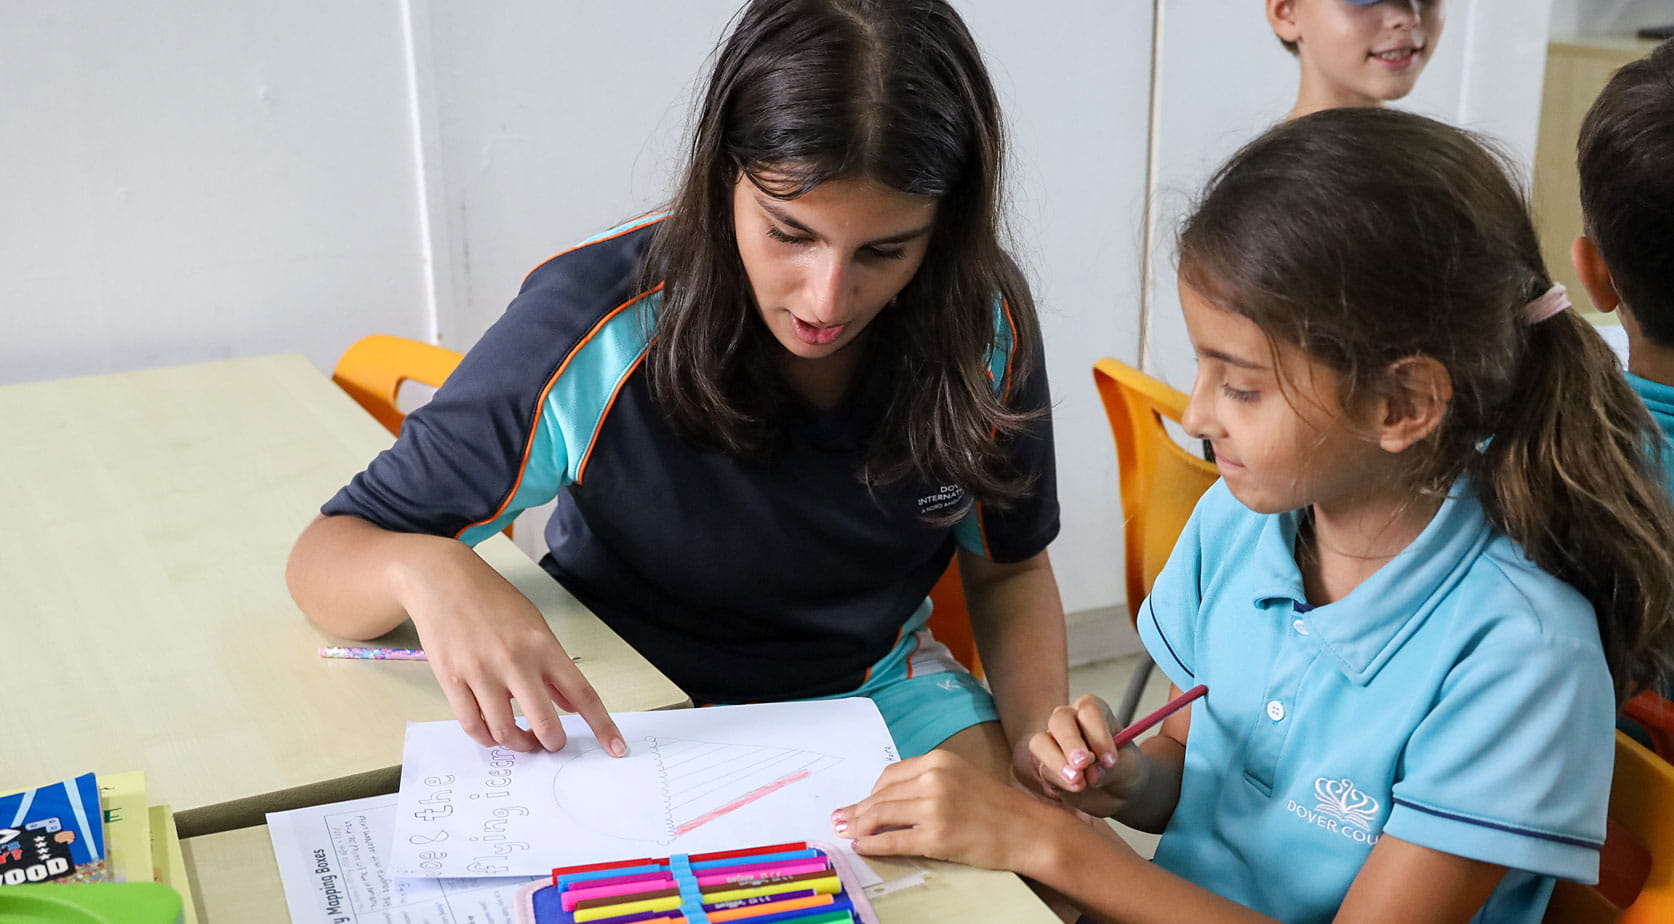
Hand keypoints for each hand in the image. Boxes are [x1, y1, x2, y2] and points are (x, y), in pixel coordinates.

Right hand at [397, 535, 624, 755]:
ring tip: (523, 740)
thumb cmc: (491, 599)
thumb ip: (553, 668)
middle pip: (544, 723)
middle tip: (552, 743)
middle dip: (553, 743)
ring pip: (505, 732)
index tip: (615, 747)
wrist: (443, 579)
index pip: (582, 694)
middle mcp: (515, 661)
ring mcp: (481, 672)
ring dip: (519, 745)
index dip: (602, 725)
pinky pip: (473, 725)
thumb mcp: (534, 625)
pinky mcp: (452, 680)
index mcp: (542, 645)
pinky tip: (493, 734)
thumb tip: (570, 704)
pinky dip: (487, 738)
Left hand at [830, 750, 1053, 871]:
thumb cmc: (996, 807)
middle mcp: (934, 779)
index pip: (889, 776)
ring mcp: (935, 808)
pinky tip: (863, 847)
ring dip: (858, 827)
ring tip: (847, 833)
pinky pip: (893, 841)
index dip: (869, 793)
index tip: (857, 805)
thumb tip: (887, 798)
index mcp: (938, 761)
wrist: (1028, 830)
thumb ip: (927, 782)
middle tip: (840, 820)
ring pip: (881, 816)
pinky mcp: (937, 836)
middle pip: (880, 796)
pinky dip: (873, 845)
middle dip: (856, 811)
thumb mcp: (960, 778)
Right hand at [1017, 694, 1146, 816]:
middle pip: (1060, 721)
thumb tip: (1092, 774)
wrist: (1120, 793)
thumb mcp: (1130, 768)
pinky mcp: (1047, 766)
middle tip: (1083, 763)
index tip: (1109, 759)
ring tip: (1078, 781)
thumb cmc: (1126, 770)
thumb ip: (1113, 769)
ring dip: (1057, 761)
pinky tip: (1077, 788)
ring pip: (1041, 743)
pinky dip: (1060, 780)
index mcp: (1094, 711)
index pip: (1089, 711)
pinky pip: (1044, 770)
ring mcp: (1054, 742)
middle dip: (1071, 743)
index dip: (1097, 734)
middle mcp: (1070, 720)